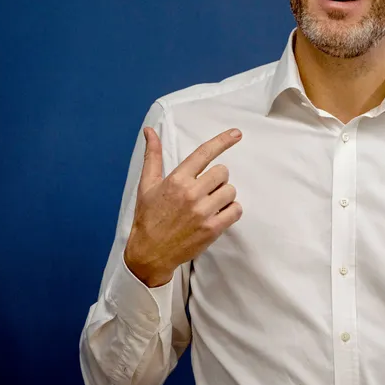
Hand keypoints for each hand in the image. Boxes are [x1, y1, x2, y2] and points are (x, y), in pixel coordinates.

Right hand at [123, 126, 242, 286]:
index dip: (223, 141)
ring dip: (224, 196)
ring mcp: (202, 212)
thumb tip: (149, 131)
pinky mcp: (212, 229)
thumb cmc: (148, 217)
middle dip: (217, 179)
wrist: (149, 252)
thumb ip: (152, 156)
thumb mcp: (147, 185)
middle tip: (205, 190)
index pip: (204, 153)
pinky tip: (218, 214)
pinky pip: (236, 210)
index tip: (237, 133)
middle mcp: (191, 193)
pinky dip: (231, 211)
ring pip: (231, 191)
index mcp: (177, 180)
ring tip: (209, 204)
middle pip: (223, 172)